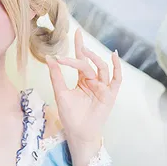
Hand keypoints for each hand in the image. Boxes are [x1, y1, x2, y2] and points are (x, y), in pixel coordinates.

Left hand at [46, 28, 122, 148]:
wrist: (78, 133)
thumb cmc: (70, 116)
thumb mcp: (60, 93)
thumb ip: (56, 76)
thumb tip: (50, 58)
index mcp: (82, 80)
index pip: (81, 59)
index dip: (79, 46)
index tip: (76, 32)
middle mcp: (94, 81)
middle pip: (90, 62)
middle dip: (84, 50)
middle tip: (78, 39)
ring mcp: (103, 87)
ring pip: (101, 68)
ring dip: (94, 58)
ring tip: (85, 51)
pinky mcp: (110, 95)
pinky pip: (116, 79)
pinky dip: (117, 68)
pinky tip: (113, 56)